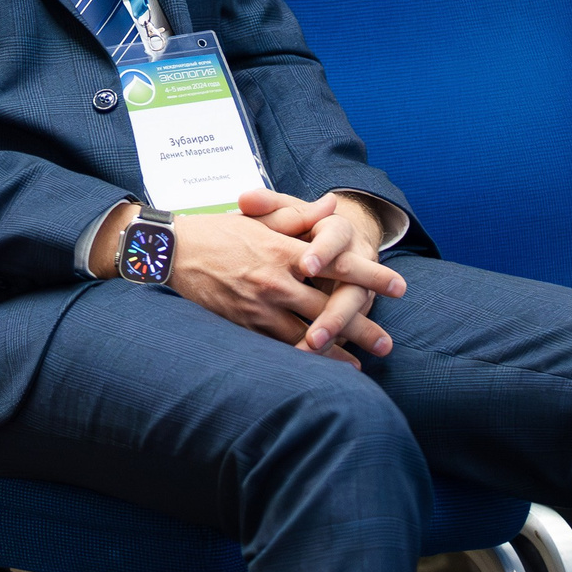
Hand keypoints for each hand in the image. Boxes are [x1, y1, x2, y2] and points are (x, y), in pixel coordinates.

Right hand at [159, 189, 403, 367]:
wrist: (172, 252)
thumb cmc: (218, 232)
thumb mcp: (260, 218)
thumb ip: (299, 214)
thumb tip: (333, 203)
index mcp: (284, 250)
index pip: (338, 265)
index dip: (371, 277)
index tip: (399, 287)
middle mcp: (276, 281)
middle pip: (329, 308)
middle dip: (362, 327)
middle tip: (387, 344)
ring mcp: (259, 307)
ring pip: (307, 334)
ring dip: (336, 352)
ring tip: (360, 365)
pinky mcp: (243, 326)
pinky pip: (280, 348)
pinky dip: (303, 358)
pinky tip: (318, 368)